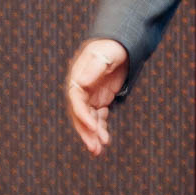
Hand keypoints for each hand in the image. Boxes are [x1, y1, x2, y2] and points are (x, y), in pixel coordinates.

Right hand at [66, 38, 129, 155]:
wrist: (118, 44)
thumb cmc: (110, 47)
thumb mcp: (104, 55)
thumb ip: (93, 68)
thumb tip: (81, 83)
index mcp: (77, 81)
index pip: (77, 103)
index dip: (84, 117)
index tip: (93, 128)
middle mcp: (81, 91)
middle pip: (81, 115)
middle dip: (87, 132)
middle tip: (94, 148)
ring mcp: (90, 96)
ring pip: (90, 119)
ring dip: (94, 134)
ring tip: (99, 150)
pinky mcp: (100, 99)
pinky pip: (99, 116)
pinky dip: (101, 127)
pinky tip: (105, 139)